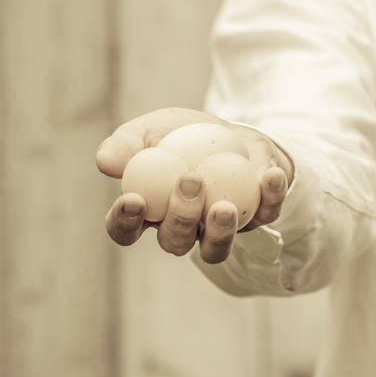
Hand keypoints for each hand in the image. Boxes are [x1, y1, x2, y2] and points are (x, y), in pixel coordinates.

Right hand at [97, 107, 293, 263]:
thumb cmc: (182, 132)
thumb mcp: (153, 127)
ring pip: (215, 248)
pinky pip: (265, 216)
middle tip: (189, 182)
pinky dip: (270, 197)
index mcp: (148, 211)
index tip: (133, 199)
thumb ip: (127, 143)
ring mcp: (218, 230)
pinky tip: (270, 175)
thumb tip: (105, 162)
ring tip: (222, 205)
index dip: (125, 221)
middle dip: (180, 217)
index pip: (125, 229)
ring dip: (219, 230)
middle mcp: (181, 229)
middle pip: (174, 241)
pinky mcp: (256, 219)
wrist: (232, 130)